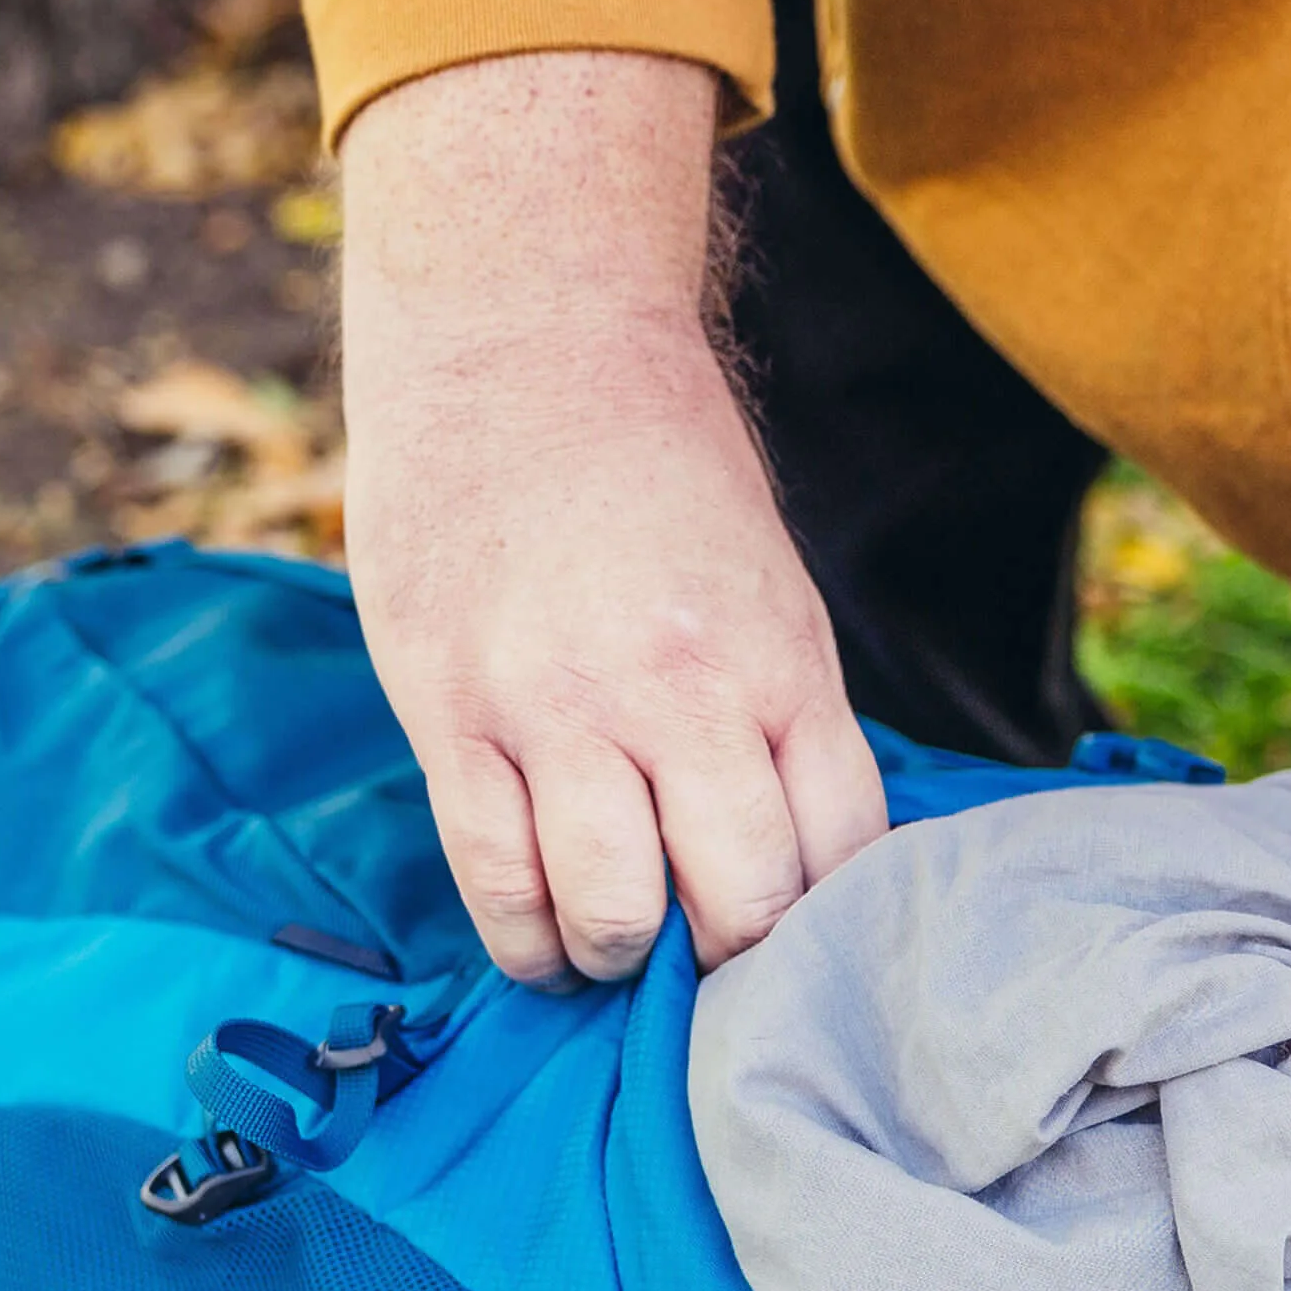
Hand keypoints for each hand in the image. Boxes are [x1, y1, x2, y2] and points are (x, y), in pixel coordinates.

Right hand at [338, 52, 886, 982]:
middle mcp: (678, 696)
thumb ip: (783, 726)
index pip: (839, 857)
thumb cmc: (660, 473)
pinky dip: (528, 942)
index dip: (821, 924)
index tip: (792, 937)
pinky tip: (544, 941)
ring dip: (619, 956)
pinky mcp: (451, 712)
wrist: (524, 332)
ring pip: (612, 915)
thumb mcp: (769, 591)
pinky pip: (495, 881)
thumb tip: (801, 872)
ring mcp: (558, 710)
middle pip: (738, 909)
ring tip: (613, 940)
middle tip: (702, 953)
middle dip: (728, 958)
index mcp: (780, 667)